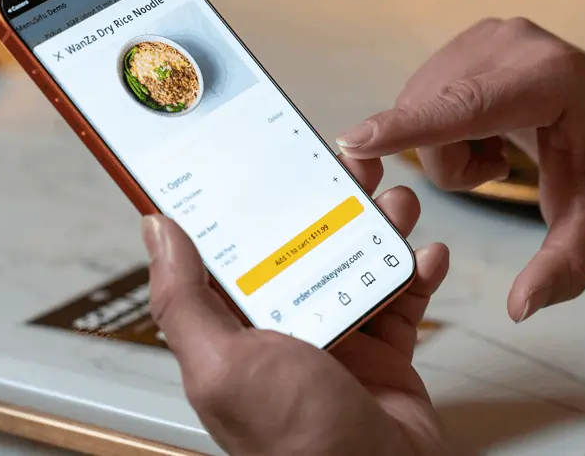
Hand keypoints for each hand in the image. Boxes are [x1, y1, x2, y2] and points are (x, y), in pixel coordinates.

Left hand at [141, 154, 449, 455]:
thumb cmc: (293, 441)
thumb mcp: (222, 365)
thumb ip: (183, 299)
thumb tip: (156, 230)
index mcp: (235, 328)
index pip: (235, 249)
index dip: (247, 202)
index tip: (262, 158)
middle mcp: (285, 327)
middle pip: (305, 244)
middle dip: (331, 202)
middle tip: (351, 166)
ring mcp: (339, 338)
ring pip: (358, 261)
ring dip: (381, 227)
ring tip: (398, 204)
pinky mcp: (385, 352)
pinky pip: (403, 298)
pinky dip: (418, 271)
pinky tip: (428, 255)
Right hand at [337, 18, 584, 322]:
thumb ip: (562, 268)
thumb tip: (520, 309)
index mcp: (550, 80)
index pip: (467, 108)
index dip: (409, 127)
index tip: (354, 140)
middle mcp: (512, 43)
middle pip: (432, 118)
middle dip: (450, 164)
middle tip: (500, 168)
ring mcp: (488, 34)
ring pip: (419, 107)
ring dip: (445, 146)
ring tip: (498, 149)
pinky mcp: (471, 38)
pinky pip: (423, 93)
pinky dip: (444, 124)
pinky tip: (488, 128)